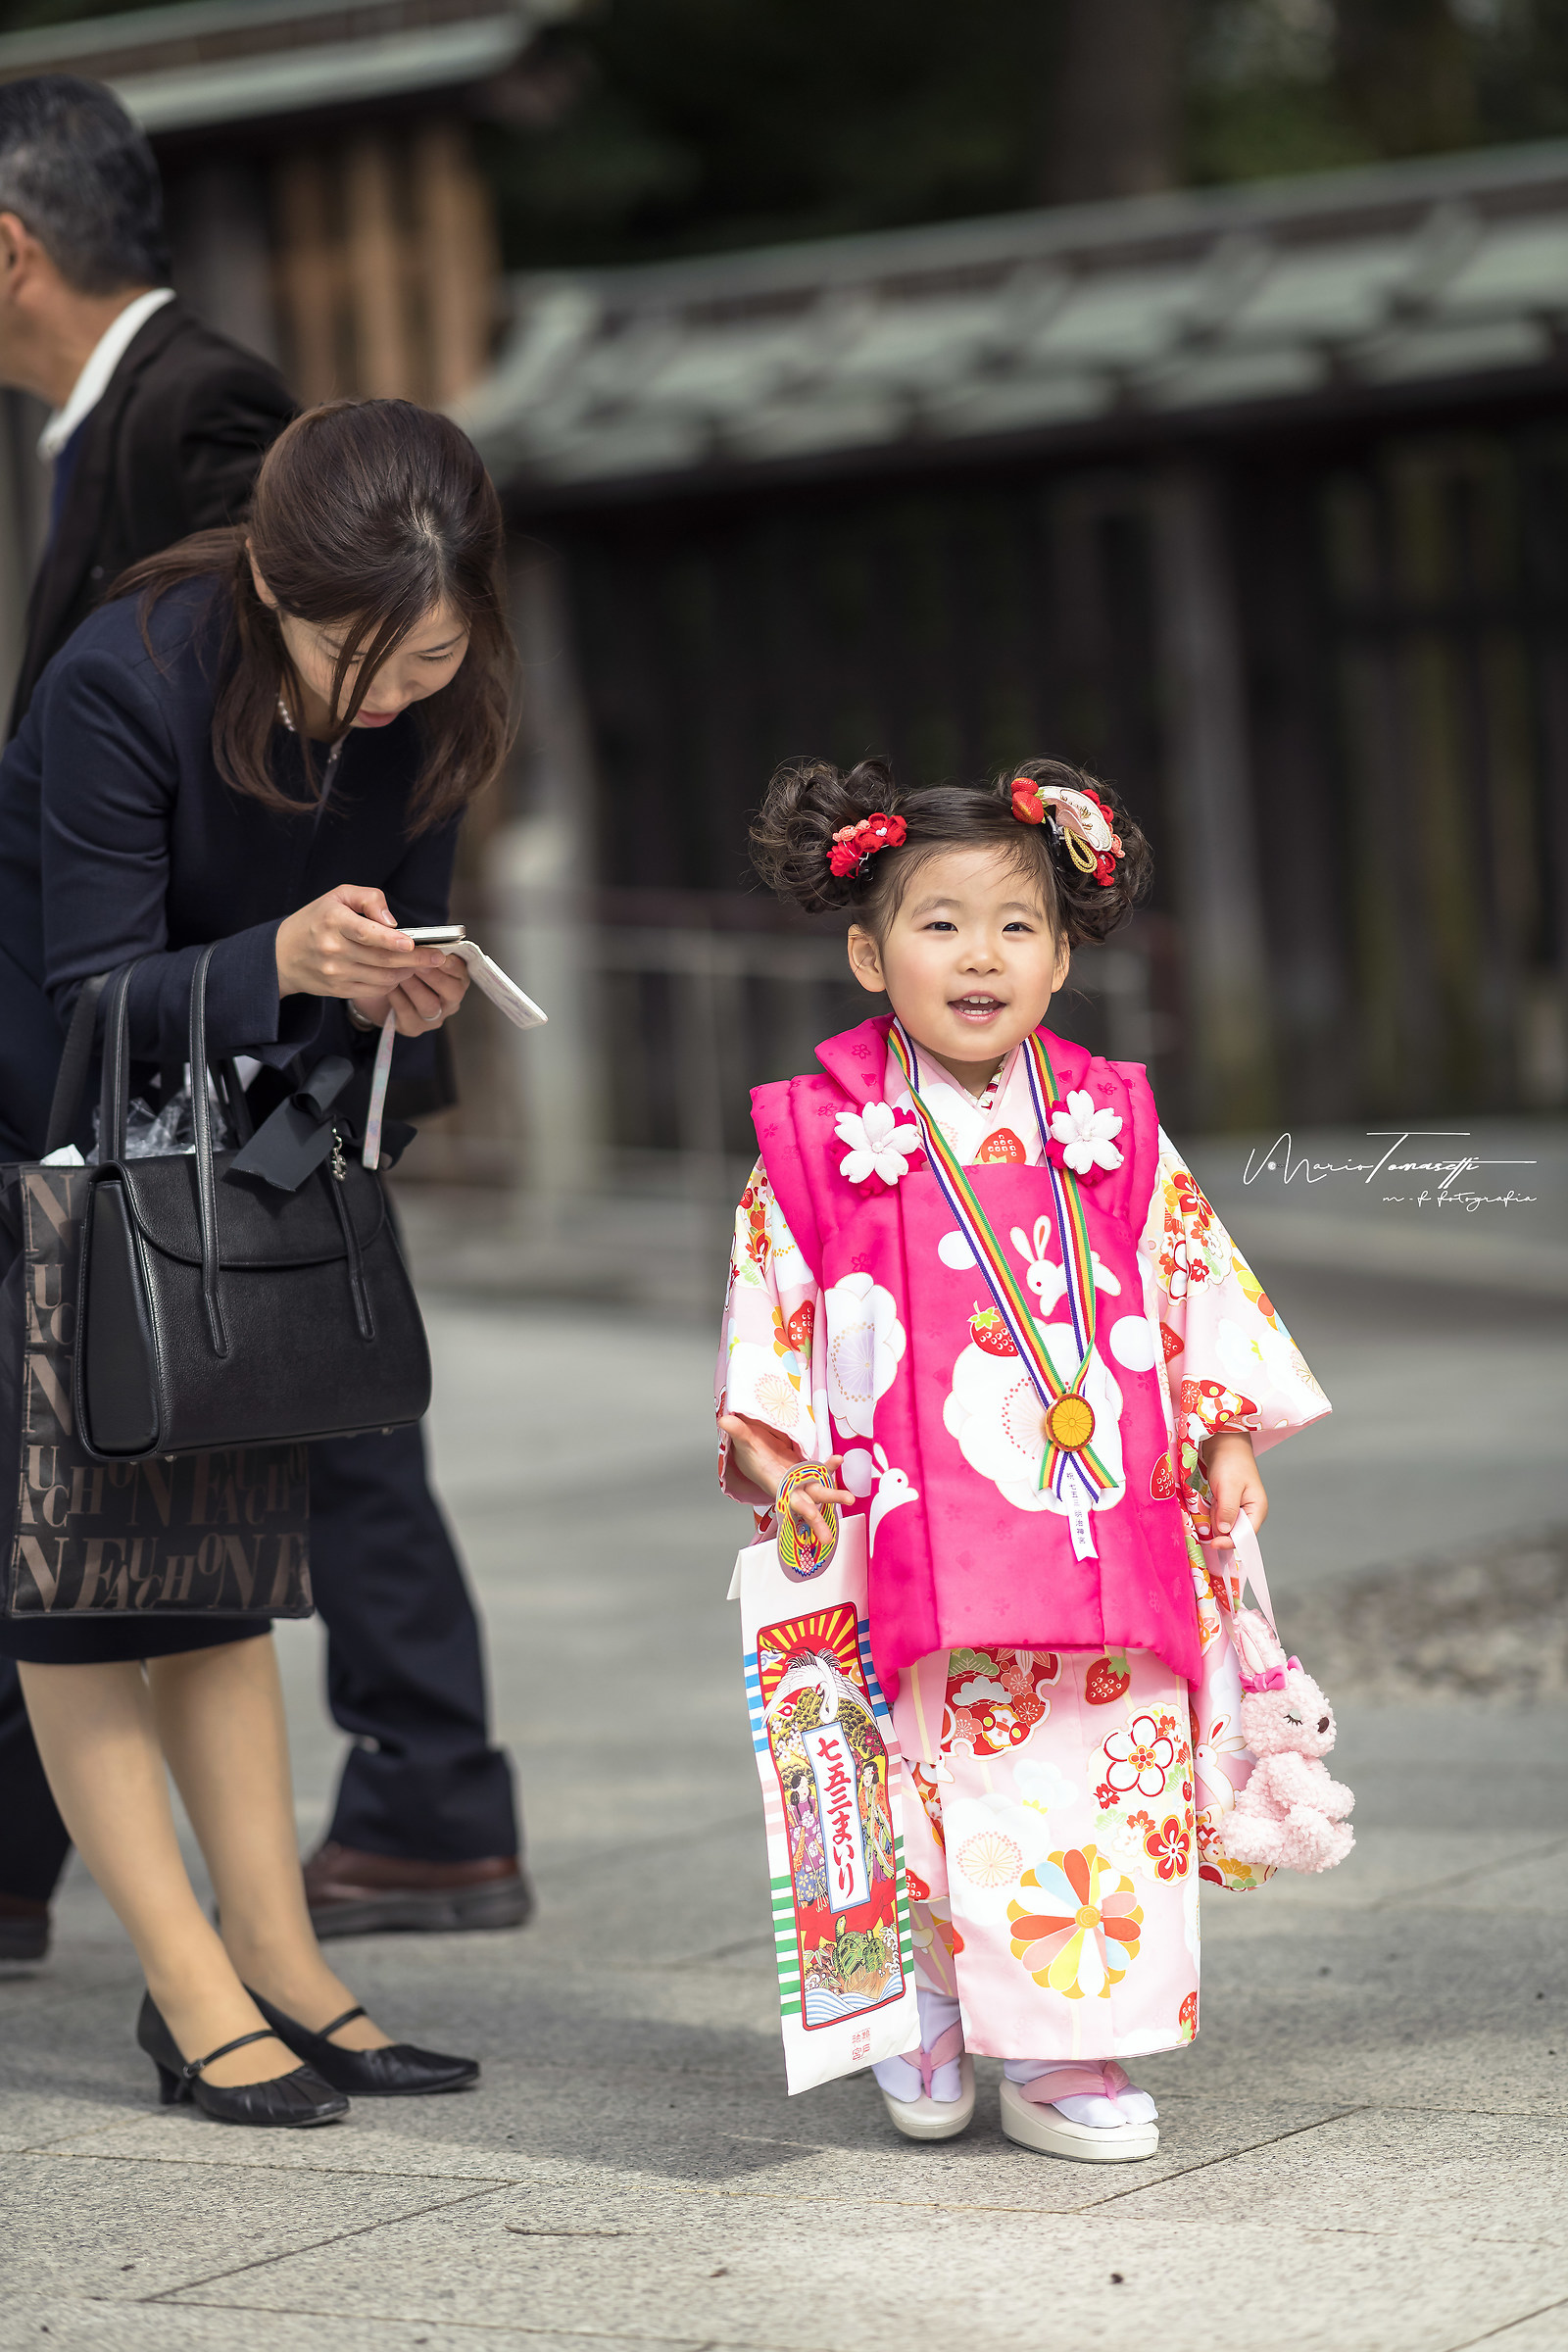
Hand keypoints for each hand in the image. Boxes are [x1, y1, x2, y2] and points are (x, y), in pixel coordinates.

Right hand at [275, 886, 457, 1005]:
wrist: (282, 954)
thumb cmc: (316, 919)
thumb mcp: (338, 896)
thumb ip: (369, 899)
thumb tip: (393, 922)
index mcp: (332, 921)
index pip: (366, 933)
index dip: (391, 940)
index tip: (413, 943)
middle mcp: (333, 950)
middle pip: (382, 959)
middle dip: (415, 960)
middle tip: (438, 957)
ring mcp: (335, 973)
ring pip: (382, 978)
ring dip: (406, 972)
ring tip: (420, 964)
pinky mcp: (338, 990)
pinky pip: (374, 990)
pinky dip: (392, 983)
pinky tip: (400, 973)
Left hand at [348, 958, 469, 1038]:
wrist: (377, 990)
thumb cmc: (401, 967)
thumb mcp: (415, 955)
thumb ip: (424, 949)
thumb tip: (425, 940)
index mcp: (456, 981)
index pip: (461, 974)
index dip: (451, 964)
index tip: (439, 953)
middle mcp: (449, 1002)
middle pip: (452, 992)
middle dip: (434, 976)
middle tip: (418, 963)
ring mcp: (433, 1018)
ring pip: (429, 1005)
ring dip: (414, 986)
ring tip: (399, 972)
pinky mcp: (413, 1028)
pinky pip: (407, 1013)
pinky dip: (397, 997)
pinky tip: (388, 984)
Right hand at [718, 1412, 853, 1547]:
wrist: (756, 1453)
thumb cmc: (749, 1452)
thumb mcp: (744, 1442)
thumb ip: (738, 1432)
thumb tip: (724, 1421)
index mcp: (775, 1484)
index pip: (787, 1499)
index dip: (798, 1506)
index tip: (809, 1514)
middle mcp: (790, 1486)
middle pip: (805, 1505)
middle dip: (816, 1520)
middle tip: (827, 1538)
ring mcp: (800, 1480)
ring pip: (819, 1492)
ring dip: (834, 1495)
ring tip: (850, 1499)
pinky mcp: (806, 1471)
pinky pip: (820, 1470)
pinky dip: (829, 1466)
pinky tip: (838, 1460)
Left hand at [1198, 1430, 1267, 1550]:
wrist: (1224, 1444)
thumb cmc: (1231, 1462)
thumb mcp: (1229, 1487)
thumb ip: (1228, 1510)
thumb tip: (1225, 1532)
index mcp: (1257, 1509)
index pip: (1246, 1535)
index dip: (1230, 1542)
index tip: (1214, 1543)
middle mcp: (1250, 1512)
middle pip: (1233, 1532)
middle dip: (1220, 1526)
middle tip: (1213, 1509)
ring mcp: (1238, 1509)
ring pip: (1223, 1525)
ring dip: (1214, 1518)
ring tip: (1213, 1499)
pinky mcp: (1228, 1505)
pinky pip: (1217, 1517)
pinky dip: (1211, 1512)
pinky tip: (1211, 1500)